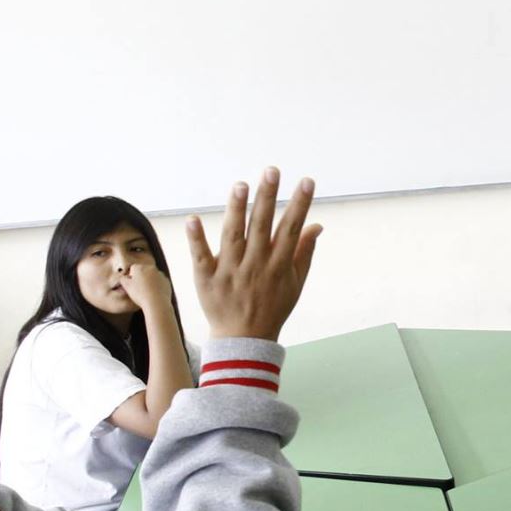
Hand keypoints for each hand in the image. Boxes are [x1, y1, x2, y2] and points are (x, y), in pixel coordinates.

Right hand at [118, 262, 172, 315]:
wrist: (156, 303)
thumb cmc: (140, 294)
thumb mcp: (127, 286)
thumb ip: (123, 279)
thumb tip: (124, 277)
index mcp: (140, 267)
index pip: (133, 268)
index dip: (131, 277)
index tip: (131, 284)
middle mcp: (151, 268)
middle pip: (143, 271)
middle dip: (141, 278)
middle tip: (139, 289)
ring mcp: (160, 274)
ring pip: (152, 276)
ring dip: (149, 281)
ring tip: (146, 292)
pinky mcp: (166, 281)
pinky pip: (160, 282)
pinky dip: (157, 286)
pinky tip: (154, 294)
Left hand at [188, 167, 321, 340]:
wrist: (244, 339)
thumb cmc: (272, 308)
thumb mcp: (295, 284)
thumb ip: (303, 253)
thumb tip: (316, 225)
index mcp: (278, 266)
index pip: (291, 229)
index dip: (300, 205)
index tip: (307, 182)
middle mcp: (255, 265)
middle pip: (262, 226)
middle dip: (268, 197)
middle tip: (271, 171)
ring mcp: (230, 271)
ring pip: (233, 236)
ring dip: (236, 209)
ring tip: (241, 185)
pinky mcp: (207, 278)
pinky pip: (201, 256)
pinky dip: (197, 238)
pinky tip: (195, 218)